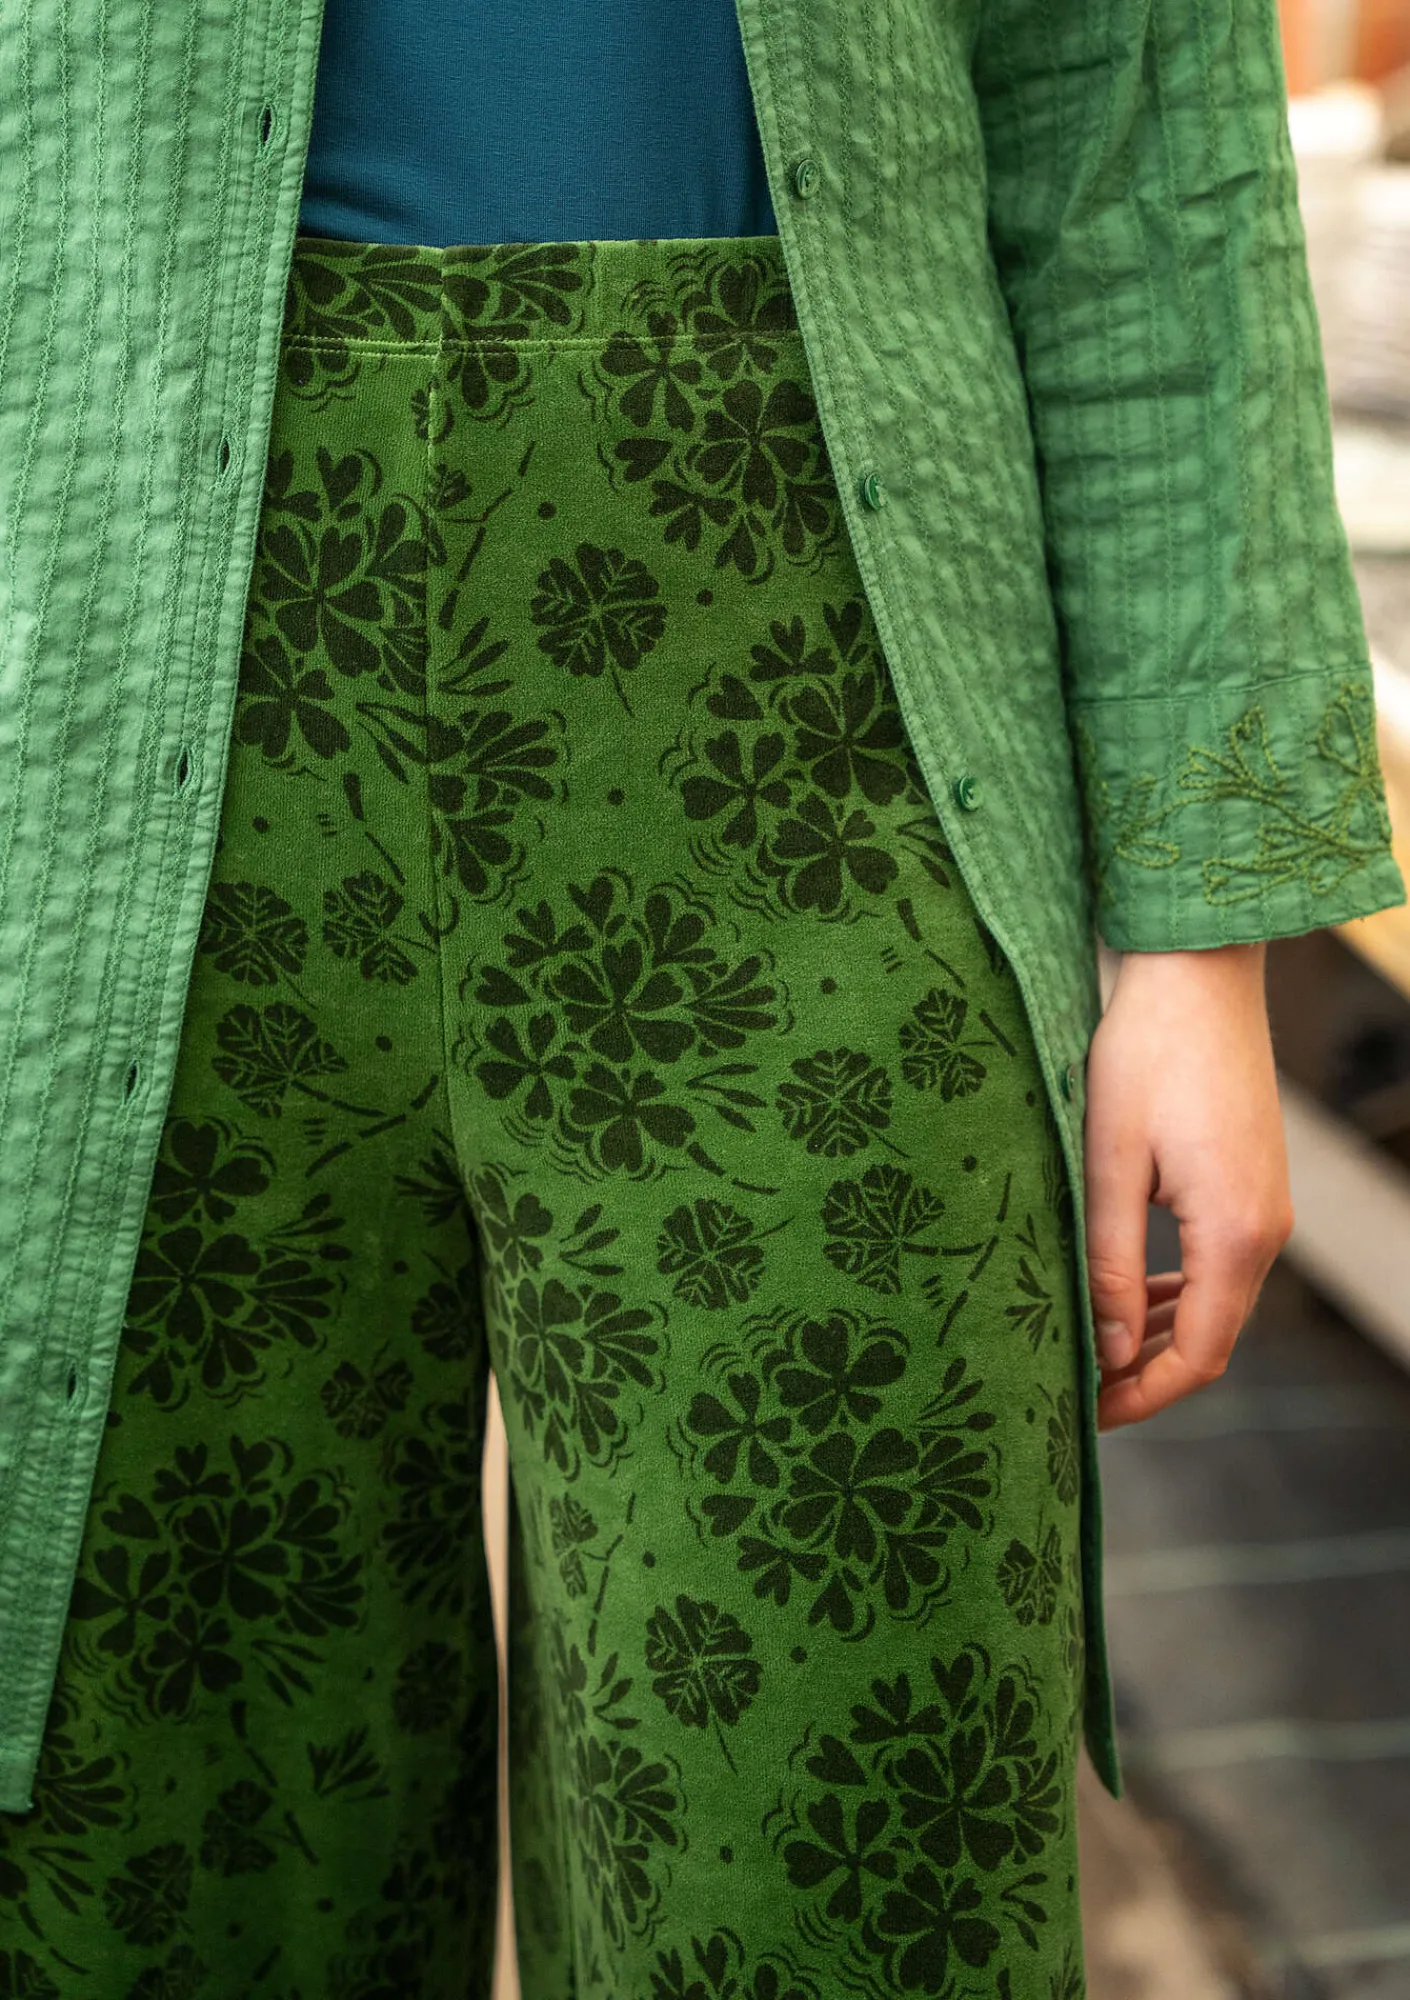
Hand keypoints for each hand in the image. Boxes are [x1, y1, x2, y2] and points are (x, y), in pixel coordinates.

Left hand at [1083, 942, 1292, 1429]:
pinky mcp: (1251, 1186)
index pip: (1199, 1354)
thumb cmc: (1144, 1056)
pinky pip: (1218, 1265)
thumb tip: (1106, 1348)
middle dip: (1148, 1374)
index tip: (1088, 1415)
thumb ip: (1108, 1262)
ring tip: (1093, 1348)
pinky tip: (1130, 1293)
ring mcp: (1265, 1208)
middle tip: (1078, 1390)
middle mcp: (1264, 1230)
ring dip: (1160, 1334)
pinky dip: (1178, 1292)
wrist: (1197, 975)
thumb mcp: (1108, 1163)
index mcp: (1232, 1233)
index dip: (1144, 1395)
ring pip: (1216, 1303)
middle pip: (1213, 1337)